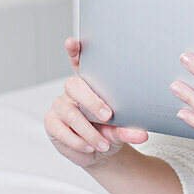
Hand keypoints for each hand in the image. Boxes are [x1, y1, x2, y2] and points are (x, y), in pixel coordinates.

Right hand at [43, 36, 148, 168]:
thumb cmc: (109, 131)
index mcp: (90, 83)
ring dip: (89, 132)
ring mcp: (60, 104)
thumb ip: (128, 129)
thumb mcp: (121, 129)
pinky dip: (78, 141)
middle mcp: (73, 91)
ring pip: (71, 113)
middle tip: (107, 116)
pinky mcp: (51, 122)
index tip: (71, 41)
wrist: (99, 152)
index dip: (74, 51)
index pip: (80, 63)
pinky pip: (62, 130)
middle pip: (74, 85)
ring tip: (103, 143)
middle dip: (92, 101)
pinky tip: (89, 147)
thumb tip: (142, 133)